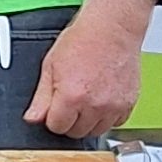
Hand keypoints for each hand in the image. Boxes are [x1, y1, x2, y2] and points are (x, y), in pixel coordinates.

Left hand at [25, 0, 156, 139]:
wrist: (112, 28)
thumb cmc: (82, 40)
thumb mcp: (50, 66)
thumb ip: (41, 98)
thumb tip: (33, 119)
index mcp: (72, 97)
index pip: (56, 127)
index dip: (53, 117)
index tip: (55, 107)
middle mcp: (95, 105)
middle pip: (77, 132)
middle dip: (70, 120)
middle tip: (71, 100)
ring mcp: (114, 106)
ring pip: (96, 131)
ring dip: (89, 121)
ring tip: (87, 98)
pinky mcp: (129, 103)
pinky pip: (115, 123)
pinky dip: (107, 116)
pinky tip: (102, 99)